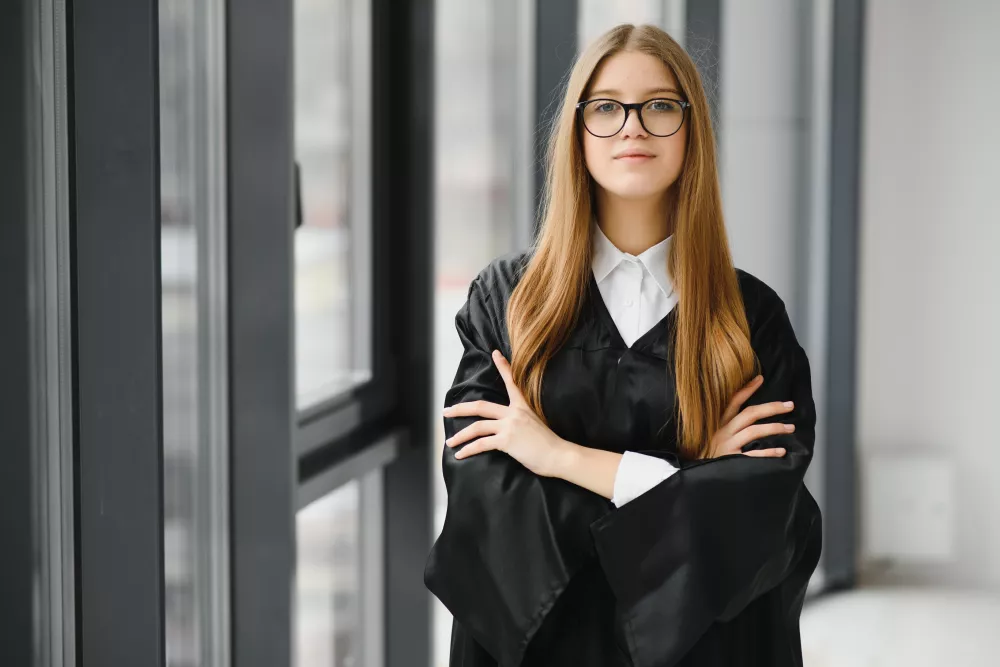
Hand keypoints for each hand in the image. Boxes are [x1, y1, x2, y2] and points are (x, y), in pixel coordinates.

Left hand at [442, 349, 572, 477]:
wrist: (559, 455)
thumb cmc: (550, 445)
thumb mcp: (535, 425)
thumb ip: (520, 422)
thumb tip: (509, 430)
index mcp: (522, 407)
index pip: (511, 382)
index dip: (502, 367)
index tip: (495, 353)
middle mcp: (514, 413)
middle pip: (480, 406)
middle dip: (460, 409)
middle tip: (446, 411)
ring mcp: (510, 425)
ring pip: (477, 426)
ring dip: (460, 435)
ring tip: (450, 442)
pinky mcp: (507, 440)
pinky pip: (482, 444)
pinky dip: (468, 450)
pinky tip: (460, 454)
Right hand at [703, 374, 795, 459]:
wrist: (698, 477)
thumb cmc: (710, 456)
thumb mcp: (715, 437)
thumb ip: (729, 426)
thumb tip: (750, 415)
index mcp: (720, 424)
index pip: (733, 402)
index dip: (747, 390)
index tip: (761, 379)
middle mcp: (723, 432)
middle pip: (749, 414)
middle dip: (772, 408)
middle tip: (790, 405)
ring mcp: (728, 446)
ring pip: (753, 431)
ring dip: (775, 427)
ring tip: (790, 427)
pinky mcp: (733, 461)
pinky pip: (754, 454)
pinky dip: (769, 452)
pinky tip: (782, 451)